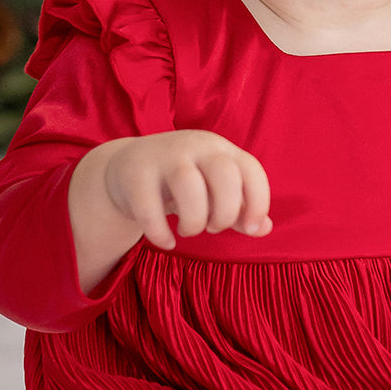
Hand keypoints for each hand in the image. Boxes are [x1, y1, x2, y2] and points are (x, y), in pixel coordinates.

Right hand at [101, 130, 272, 249]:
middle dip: (226, 211)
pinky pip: (149, 207)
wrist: (126, 167)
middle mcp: (195, 147)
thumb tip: (264, 228)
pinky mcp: (135, 174)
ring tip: (188, 230)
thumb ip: (240, 210)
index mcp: (220, 150)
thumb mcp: (213, 191)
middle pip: (224, 173)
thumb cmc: (181, 184)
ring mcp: (163, 156)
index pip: (251, 169)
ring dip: (194, 220)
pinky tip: (166, 242)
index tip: (251, 228)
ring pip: (188, 185)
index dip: (259, 202)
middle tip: (213, 227)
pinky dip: (161, 233)